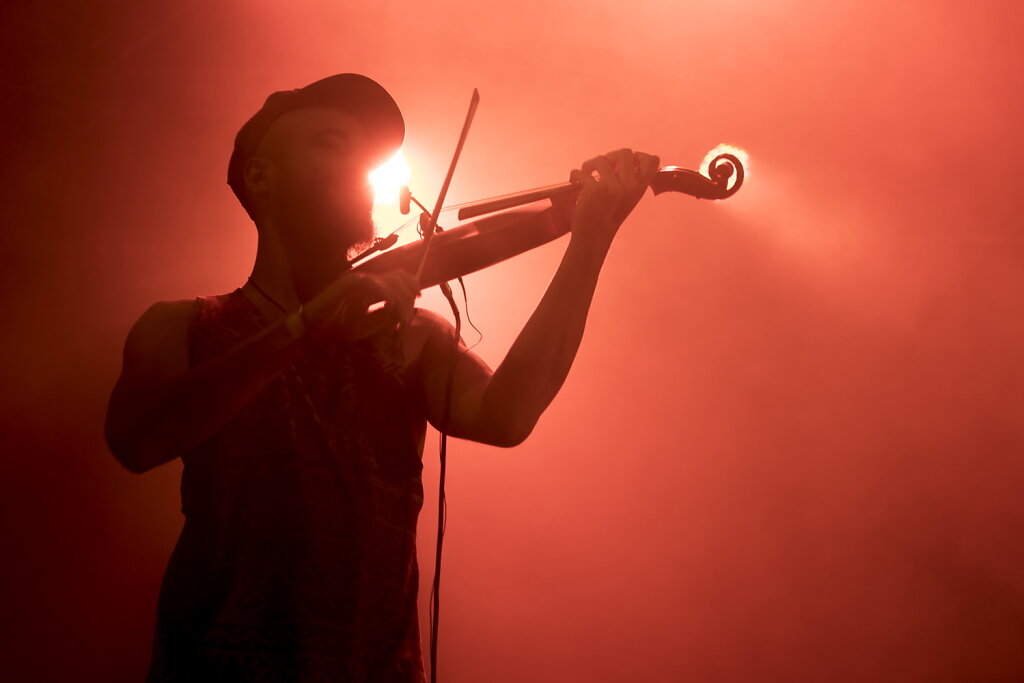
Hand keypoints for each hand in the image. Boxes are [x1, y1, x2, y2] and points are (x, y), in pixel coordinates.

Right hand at [303, 269, 419, 341]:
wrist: (314, 327)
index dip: (411, 282)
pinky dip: (383, 293)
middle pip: (396, 277)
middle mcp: (366, 280)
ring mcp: (356, 280)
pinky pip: (371, 284)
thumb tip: (404, 310)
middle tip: (408, 317)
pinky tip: (390, 305)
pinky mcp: (347, 284)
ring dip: (398, 300)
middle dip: (407, 296)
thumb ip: (386, 315)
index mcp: (372, 286)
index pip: (398, 275)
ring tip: (401, 318)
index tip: (419, 294)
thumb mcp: (369, 323)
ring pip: (387, 282)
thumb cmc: (339, 327)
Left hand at [562, 148, 659, 247]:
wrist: (595, 235)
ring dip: (590, 164)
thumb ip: (629, 181)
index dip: (638, 156)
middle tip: (603, 167)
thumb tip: (619, 159)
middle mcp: (629, 185)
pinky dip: (575, 175)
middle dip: (611, 156)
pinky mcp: (594, 189)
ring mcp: (612, 186)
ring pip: (602, 159)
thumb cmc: (611, 216)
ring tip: (586, 173)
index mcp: (640, 188)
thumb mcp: (628, 198)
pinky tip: (575, 181)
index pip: (652, 160)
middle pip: (625, 152)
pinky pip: (581, 171)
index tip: (624, 164)